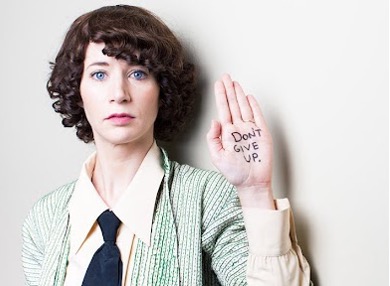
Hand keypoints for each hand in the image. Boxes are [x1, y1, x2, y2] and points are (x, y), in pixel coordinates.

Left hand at [207, 74, 274, 208]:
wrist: (251, 183)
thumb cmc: (234, 172)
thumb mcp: (217, 156)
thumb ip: (212, 138)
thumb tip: (214, 120)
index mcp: (227, 133)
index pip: (223, 109)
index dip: (220, 96)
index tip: (218, 84)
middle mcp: (238, 128)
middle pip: (233, 104)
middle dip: (229, 90)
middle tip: (225, 76)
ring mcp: (250, 130)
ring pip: (244, 107)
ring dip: (239, 94)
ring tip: (235, 82)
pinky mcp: (262, 133)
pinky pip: (258, 116)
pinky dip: (254, 106)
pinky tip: (249, 97)